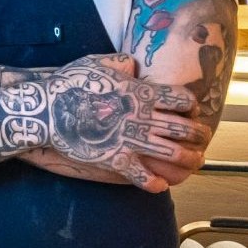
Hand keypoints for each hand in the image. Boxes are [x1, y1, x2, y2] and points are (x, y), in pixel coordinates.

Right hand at [41, 53, 210, 192]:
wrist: (45, 111)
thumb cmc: (68, 85)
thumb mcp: (96, 63)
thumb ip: (121, 63)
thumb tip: (133, 66)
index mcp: (141, 92)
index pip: (182, 99)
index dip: (191, 107)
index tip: (190, 112)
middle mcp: (142, 116)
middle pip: (184, 127)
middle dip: (199, 135)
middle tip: (203, 139)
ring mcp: (131, 139)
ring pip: (173, 153)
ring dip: (188, 159)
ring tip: (195, 162)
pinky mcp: (116, 159)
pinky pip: (143, 176)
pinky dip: (155, 183)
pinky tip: (160, 184)